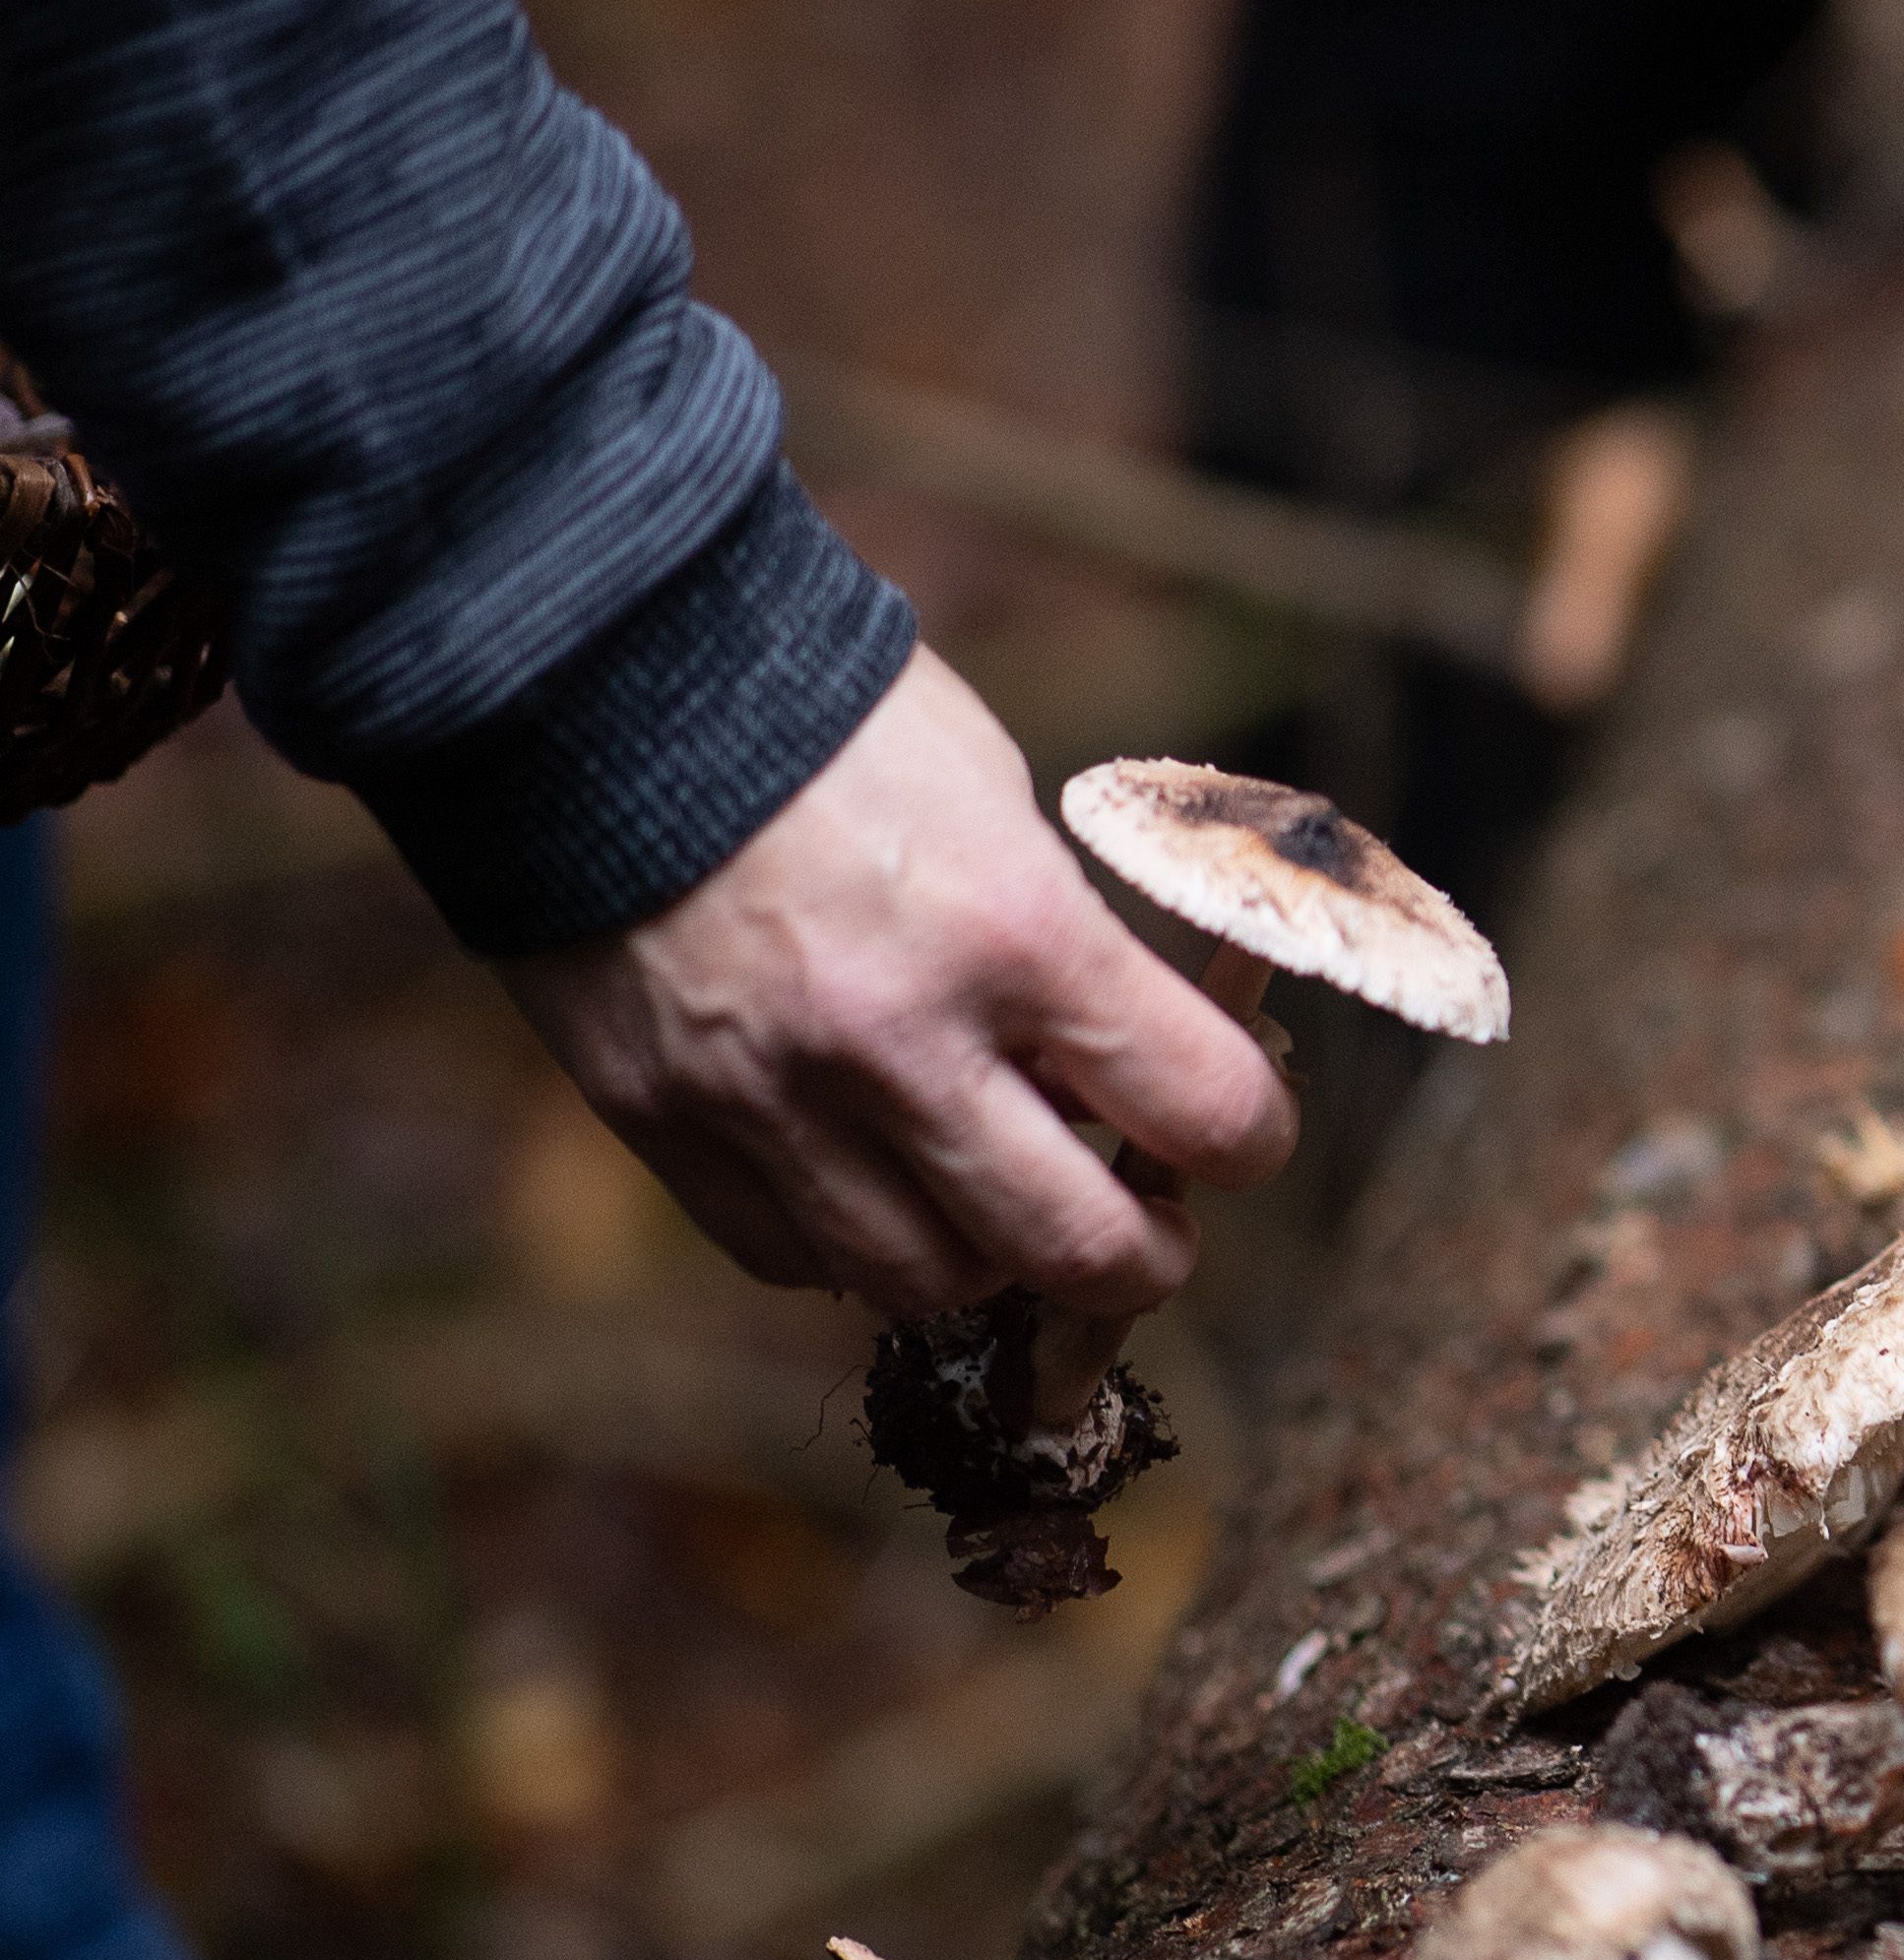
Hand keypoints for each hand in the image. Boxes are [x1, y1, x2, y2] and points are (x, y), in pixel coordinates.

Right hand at [500, 648, 1294, 1321]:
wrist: (596, 678)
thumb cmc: (827, 717)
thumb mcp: (997, 802)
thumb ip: (1064, 945)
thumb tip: (1118, 1070)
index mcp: (1015, 931)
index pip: (1201, 1107)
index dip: (1251, 1139)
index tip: (1241, 1135)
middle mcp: (899, 1039)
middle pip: (1073, 1249)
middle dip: (1142, 1259)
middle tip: (1149, 1230)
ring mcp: (770, 1097)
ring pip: (922, 1281)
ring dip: (989, 1263)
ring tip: (1005, 1210)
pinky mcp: (662, 1123)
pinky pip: (787, 1255)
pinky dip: (849, 1246)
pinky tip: (874, 1187)